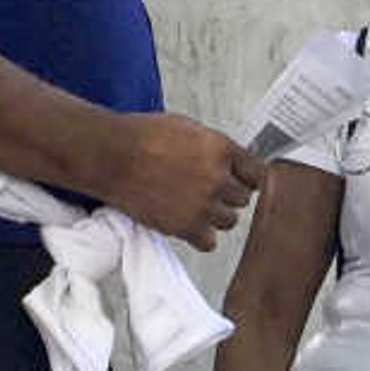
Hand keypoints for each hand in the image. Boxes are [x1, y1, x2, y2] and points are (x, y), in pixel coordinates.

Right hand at [101, 112, 262, 246]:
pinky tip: (187, 223)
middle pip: (243, 199)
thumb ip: (214, 147)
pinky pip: (209, 242)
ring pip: (229, 221)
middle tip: (206, 191)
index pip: (258, 172)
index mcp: (221, 149)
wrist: (111, 156)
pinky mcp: (185, 227)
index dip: (246, 177)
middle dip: (227, 195)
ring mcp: (203, 204)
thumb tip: (229, 159)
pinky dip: (199, 236)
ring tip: (193, 206)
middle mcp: (217, 178)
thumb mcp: (187, 128)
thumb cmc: (141, 137)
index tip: (240, 181)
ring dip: (214, 216)